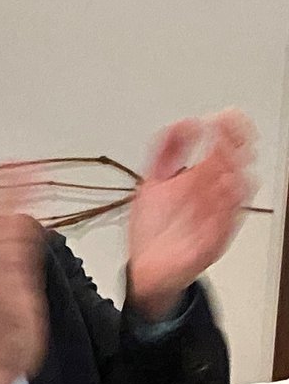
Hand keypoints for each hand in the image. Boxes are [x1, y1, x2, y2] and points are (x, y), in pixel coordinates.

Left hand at [126, 109, 257, 317]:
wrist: (147, 267)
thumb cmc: (154, 226)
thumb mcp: (153, 182)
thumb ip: (166, 152)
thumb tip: (183, 123)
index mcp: (198, 179)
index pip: (221, 148)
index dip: (227, 130)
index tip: (226, 116)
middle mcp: (211, 194)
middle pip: (233, 163)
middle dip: (235, 147)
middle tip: (231, 133)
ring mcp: (215, 213)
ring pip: (236, 187)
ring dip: (235, 171)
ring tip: (228, 158)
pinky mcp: (215, 235)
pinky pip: (229, 216)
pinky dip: (230, 202)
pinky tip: (228, 186)